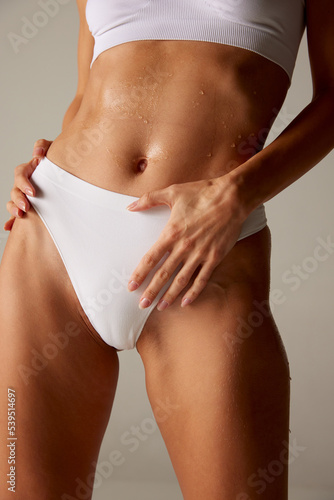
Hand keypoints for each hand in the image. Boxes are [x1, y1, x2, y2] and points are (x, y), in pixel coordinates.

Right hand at [4, 139, 52, 230]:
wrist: (70, 173)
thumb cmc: (60, 161)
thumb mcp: (53, 149)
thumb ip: (43, 146)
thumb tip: (37, 154)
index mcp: (30, 170)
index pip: (21, 174)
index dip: (24, 183)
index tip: (32, 192)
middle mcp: (26, 183)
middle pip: (15, 190)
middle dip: (19, 199)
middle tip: (27, 206)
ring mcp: (26, 194)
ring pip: (13, 201)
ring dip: (13, 208)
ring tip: (20, 215)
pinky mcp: (30, 206)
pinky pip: (17, 213)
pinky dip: (12, 220)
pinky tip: (9, 227)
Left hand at [126, 175, 244, 309]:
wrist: (231, 197)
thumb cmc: (202, 193)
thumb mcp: (172, 192)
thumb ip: (149, 199)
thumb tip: (130, 206)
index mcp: (171, 233)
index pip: (151, 258)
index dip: (140, 274)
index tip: (131, 286)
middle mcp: (184, 247)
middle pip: (163, 274)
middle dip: (151, 291)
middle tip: (142, 305)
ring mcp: (200, 254)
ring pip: (181, 280)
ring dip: (170, 295)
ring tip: (160, 307)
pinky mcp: (214, 257)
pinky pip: (202, 278)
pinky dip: (194, 292)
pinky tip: (186, 302)